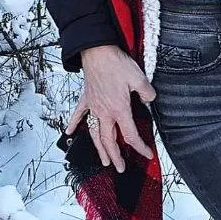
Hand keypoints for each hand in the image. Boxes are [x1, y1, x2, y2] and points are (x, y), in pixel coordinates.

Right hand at [66, 45, 156, 173]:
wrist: (97, 52)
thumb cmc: (117, 64)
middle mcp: (104, 112)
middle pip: (109, 141)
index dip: (140, 147)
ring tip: (103, 160)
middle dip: (115, 157)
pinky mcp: (86, 99)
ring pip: (94, 134)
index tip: (147, 154)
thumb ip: (147, 93)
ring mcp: (93, 107)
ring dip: (99, 149)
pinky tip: (70, 133)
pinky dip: (74, 125)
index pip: (130, 135)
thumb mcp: (139, 78)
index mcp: (119, 109)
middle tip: (120, 168)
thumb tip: (150, 99)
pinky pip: (78, 115)